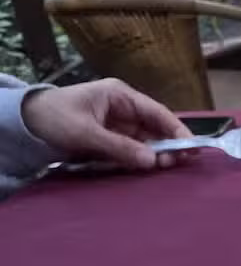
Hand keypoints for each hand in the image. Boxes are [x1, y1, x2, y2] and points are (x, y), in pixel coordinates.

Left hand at [22, 78, 192, 169]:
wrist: (23, 125)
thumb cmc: (53, 118)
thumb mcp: (86, 132)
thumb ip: (120, 147)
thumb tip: (153, 161)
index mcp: (120, 96)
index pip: (158, 113)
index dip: (177, 130)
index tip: (191, 148)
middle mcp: (124, 109)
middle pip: (156, 129)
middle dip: (168, 146)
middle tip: (176, 165)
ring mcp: (118, 125)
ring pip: (146, 142)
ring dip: (156, 155)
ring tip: (164, 169)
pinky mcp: (111, 140)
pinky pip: (133, 151)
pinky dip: (142, 160)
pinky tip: (148, 169)